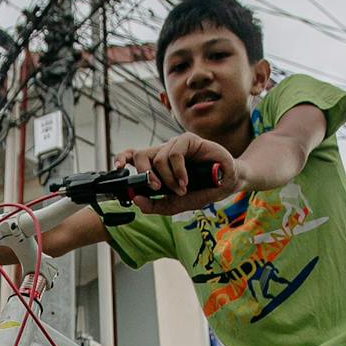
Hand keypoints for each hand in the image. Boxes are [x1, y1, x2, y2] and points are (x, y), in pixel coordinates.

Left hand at [115, 133, 237, 215]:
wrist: (227, 183)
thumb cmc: (202, 191)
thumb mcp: (176, 204)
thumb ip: (156, 205)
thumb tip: (137, 200)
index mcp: (157, 166)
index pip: (133, 157)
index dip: (122, 158)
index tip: (117, 168)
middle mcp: (163, 153)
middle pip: (140, 155)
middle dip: (144, 174)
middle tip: (156, 188)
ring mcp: (175, 145)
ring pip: (158, 158)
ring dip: (169, 179)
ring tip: (182, 188)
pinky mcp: (188, 139)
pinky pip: (174, 153)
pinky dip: (178, 171)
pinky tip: (185, 181)